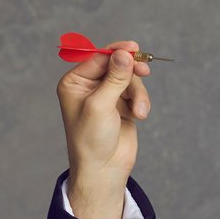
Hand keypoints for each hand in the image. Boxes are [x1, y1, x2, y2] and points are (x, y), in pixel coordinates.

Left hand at [56, 40, 151, 218]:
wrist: (103, 169)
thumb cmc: (92, 139)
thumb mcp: (101, 105)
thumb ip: (114, 77)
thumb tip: (124, 53)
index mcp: (74, 83)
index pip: (98, 58)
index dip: (117, 52)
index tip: (134, 49)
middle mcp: (89, 86)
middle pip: (116, 65)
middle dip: (131, 72)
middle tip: (145, 69)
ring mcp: (106, 96)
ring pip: (130, 79)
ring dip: (138, 93)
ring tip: (139, 111)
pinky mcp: (121, 105)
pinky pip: (136, 92)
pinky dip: (141, 101)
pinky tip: (140, 115)